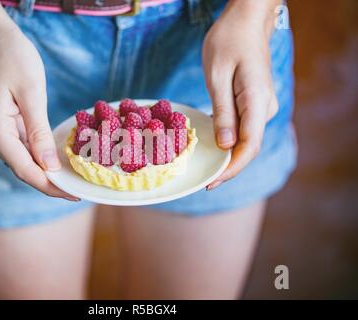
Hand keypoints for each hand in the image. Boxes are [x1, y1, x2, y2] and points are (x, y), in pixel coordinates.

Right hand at [0, 0, 78, 199]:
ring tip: (72, 179)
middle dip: (50, 182)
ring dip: (46, 171)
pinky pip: (22, 147)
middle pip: (23, 168)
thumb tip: (49, 166)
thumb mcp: (31, 93)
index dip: (50, 185)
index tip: (74, 194)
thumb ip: (38, 131)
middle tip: (78, 189)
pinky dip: (40, 156)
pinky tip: (57, 160)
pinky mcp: (1, 125)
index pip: (25, 169)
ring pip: (23, 160)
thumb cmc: (12, 58)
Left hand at [203, 0, 279, 189]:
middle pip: (248, 147)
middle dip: (228, 167)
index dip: (231, 168)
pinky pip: (244, 128)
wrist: (246, 22)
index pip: (248, 146)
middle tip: (204, 181)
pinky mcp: (256, 103)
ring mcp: (263, 106)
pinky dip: (229, 141)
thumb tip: (226, 146)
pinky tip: (213, 146)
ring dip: (228, 156)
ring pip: (246, 139)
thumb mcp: (218, 76)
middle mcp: (265, 108)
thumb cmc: (229, 42)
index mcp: (257, 101)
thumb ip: (223, 112)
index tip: (212, 182)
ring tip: (206, 168)